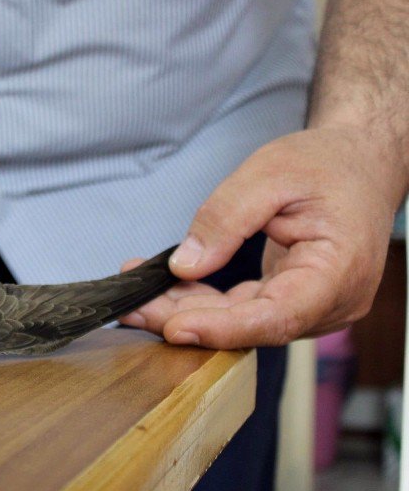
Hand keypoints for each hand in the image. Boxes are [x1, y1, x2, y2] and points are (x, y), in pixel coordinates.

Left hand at [120, 126, 403, 348]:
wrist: (358, 162)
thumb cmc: (327, 163)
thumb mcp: (270, 173)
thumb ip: (226, 218)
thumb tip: (184, 265)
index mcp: (339, 270)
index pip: (278, 316)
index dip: (224, 328)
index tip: (175, 327)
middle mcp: (330, 301)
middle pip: (251, 325)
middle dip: (187, 319)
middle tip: (132, 310)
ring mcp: (312, 307)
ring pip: (241, 321)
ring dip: (187, 312)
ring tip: (135, 298)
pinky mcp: (291, 300)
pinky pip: (242, 308)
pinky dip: (202, 301)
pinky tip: (162, 288)